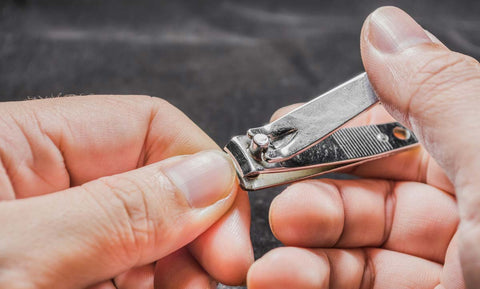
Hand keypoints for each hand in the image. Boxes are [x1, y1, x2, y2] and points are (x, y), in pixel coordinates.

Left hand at [0, 95, 252, 287]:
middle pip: (156, 187)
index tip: (227, 239)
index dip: (205, 175)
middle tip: (205, 282)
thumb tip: (213, 180)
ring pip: (147, 237)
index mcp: (24, 142)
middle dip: (194, 235)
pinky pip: (122, 272)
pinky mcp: (56, 269)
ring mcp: (53, 230)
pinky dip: (147, 287)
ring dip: (176, 271)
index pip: (149, 125)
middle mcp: (44, 181)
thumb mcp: (21, 254)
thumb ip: (119, 212)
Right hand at [247, 6, 479, 288]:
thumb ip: (439, 92)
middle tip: (276, 195)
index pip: (402, 126)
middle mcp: (475, 214)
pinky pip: (358, 285)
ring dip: (304, 245)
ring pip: (359, 243)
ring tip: (271, 255)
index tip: (286, 132)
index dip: (341, 126)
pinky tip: (281, 278)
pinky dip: (310, 280)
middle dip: (314, 189)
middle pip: (372, 186)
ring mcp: (449, 267)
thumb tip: (385, 30)